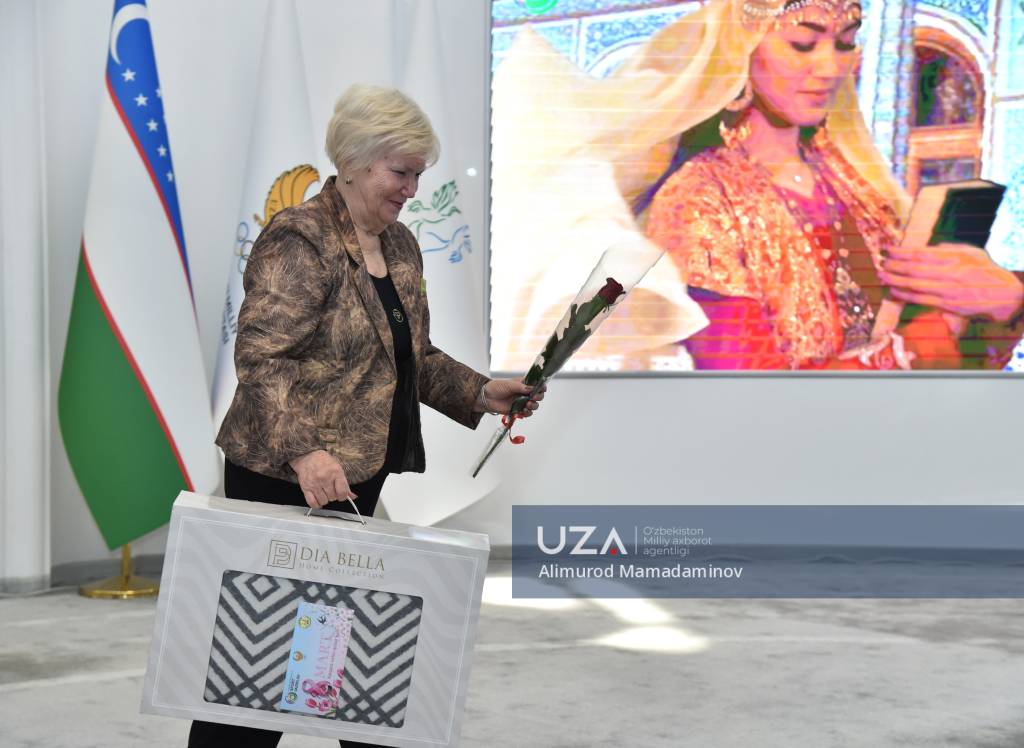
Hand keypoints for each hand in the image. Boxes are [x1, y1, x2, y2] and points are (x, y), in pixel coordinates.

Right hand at [289, 449, 355, 509]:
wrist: (307, 456)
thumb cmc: (323, 461)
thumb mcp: (338, 468)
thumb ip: (345, 484)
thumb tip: (353, 496)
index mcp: (335, 472)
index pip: (343, 492)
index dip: (343, 496)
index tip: (341, 495)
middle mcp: (325, 478)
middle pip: (333, 497)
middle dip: (333, 496)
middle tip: (331, 490)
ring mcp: (314, 483)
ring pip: (323, 501)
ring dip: (325, 499)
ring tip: (324, 493)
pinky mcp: (305, 487)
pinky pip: (312, 502)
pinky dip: (316, 504)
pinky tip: (318, 500)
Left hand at [479, 379, 545, 415]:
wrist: (487, 397)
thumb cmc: (497, 387)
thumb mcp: (510, 385)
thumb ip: (522, 387)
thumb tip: (532, 389)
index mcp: (524, 384)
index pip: (537, 385)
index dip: (541, 387)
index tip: (541, 389)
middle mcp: (525, 393)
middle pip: (538, 396)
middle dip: (538, 397)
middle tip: (533, 397)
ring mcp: (522, 402)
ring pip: (534, 406)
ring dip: (533, 406)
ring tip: (528, 405)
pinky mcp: (518, 410)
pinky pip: (526, 413)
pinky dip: (527, 413)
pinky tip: (523, 411)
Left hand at [880, 242, 1023, 321]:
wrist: (1005, 296)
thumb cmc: (987, 272)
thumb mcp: (973, 253)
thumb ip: (951, 249)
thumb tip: (930, 248)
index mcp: (955, 257)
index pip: (922, 253)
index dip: (902, 251)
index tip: (888, 249)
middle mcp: (950, 272)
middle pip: (914, 268)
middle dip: (894, 265)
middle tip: (880, 262)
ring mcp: (948, 289)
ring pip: (915, 284)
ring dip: (895, 280)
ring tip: (881, 276)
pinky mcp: (948, 304)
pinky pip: (921, 299)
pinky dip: (905, 295)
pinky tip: (893, 291)